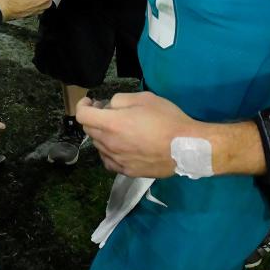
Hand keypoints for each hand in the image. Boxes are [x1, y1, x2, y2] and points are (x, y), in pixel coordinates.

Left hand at [76, 91, 200, 177]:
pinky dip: (109, 151)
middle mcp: (110, 144)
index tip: (91, 102)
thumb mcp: (144, 98)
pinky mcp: (127, 171)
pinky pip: (108, 160)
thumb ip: (120, 100)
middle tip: (108, 112)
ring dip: (102, 135)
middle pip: (89, 130)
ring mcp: (117, 160)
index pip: (82, 116)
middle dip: (94, 118)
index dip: (83, 105)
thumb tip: (110, 107)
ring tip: (118, 129)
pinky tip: (121, 146)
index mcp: (112, 124)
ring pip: (98, 145)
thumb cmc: (167, 119)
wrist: (187, 148)